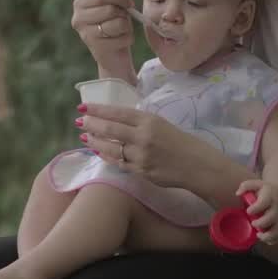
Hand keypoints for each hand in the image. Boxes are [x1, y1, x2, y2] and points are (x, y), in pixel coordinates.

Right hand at [70, 0, 134, 65]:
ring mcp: (86, 35)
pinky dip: (128, 38)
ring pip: (118, 23)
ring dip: (126, 26)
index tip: (129, 2)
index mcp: (79, 4)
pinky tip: (121, 41)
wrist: (112, 54)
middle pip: (110, 9)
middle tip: (124, 18)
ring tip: (122, 29)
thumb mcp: (112, 4)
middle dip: (123, 13)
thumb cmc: (113, 24)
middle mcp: (78, 19)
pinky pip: (122, 38)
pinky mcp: (98, 48)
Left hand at [78, 103, 225, 189]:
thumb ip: (141, 123)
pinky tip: (100, 152)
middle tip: (80, 123)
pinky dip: (107, 156)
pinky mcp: (140, 171)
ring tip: (86, 138)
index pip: (117, 112)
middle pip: (109, 129)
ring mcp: (141, 155)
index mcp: (149, 120)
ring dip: (95, 142)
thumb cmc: (181, 142)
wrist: (197, 165)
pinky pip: (118, 163)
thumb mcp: (162, 124)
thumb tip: (117, 121)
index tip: (83, 107)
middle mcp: (143, 136)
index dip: (97, 110)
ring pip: (110, 148)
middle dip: (91, 125)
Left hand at [237, 179, 277, 244]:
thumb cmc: (266, 190)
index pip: (264, 202)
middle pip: (272, 217)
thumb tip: (238, 193)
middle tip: (253, 223)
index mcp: (269, 196)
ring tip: (258, 235)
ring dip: (268, 235)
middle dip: (261, 223)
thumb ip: (246, 186)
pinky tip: (263, 237)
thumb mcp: (257, 184)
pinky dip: (273, 240)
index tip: (248, 211)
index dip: (256, 207)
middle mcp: (276, 208)